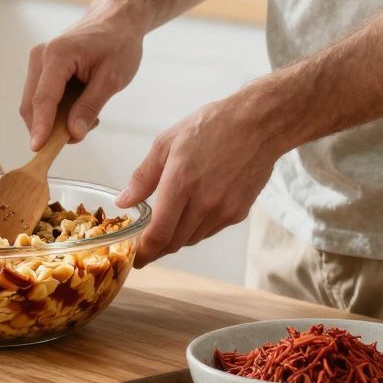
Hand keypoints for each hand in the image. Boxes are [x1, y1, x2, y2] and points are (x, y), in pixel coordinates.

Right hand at [19, 9, 144, 148]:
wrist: (116, 20)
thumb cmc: (118, 44)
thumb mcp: (112, 79)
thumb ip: (90, 106)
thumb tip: (73, 134)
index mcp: (58, 55)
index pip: (43, 98)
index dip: (40, 127)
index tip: (38, 149)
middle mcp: (41, 56)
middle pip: (32, 104)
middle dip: (49, 127)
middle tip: (80, 134)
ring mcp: (38, 60)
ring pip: (34, 103)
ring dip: (54, 120)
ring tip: (88, 116)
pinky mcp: (42, 67)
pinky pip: (41, 97)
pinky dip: (56, 111)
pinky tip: (80, 107)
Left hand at [119, 93, 279, 266]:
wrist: (258, 125)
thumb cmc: (211, 127)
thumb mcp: (166, 143)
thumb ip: (143, 177)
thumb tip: (124, 202)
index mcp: (181, 183)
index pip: (158, 233)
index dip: (144, 252)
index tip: (135, 258)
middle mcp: (203, 202)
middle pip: (174, 243)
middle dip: (156, 249)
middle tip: (145, 246)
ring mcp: (223, 210)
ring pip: (191, 240)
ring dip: (176, 239)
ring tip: (167, 227)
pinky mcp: (238, 213)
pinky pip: (209, 231)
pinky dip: (196, 229)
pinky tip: (191, 214)